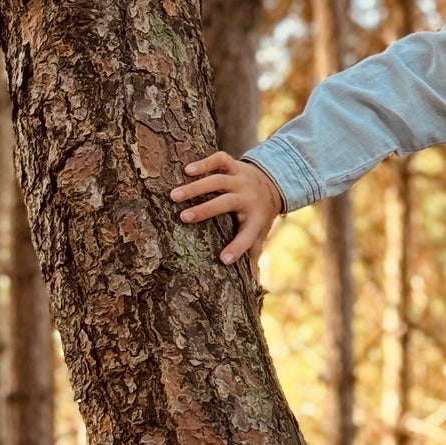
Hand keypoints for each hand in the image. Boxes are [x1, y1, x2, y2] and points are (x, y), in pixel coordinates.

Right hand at [169, 150, 283, 273]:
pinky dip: (204, 163)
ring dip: (196, 188)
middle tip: (183, 218)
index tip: (222, 260)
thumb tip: (250, 284)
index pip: (247, 236)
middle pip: (226, 203)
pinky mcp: (233, 165)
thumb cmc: (259, 214)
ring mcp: (240, 179)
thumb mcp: (259, 234)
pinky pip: (219, 160)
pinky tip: (187, 170)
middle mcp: (247, 197)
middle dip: (205, 210)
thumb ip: (252, 254)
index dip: (237, 248)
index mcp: (255, 219)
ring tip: (173, 196)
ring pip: (218, 181)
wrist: (272, 183)